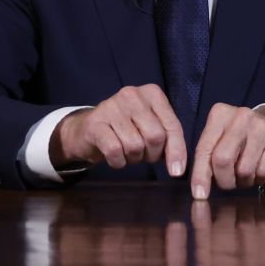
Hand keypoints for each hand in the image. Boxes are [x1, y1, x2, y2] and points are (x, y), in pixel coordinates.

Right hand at [50, 84, 186, 176]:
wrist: (86, 130)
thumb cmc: (125, 130)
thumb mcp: (150, 129)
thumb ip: (167, 140)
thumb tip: (178, 165)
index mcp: (152, 93)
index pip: (172, 125)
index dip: (177, 151)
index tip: (177, 172)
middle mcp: (132, 94)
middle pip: (155, 136)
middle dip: (152, 155)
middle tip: (144, 156)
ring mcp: (111, 106)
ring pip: (135, 146)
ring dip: (133, 159)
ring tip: (127, 152)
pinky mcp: (95, 123)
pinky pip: (115, 151)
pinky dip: (118, 162)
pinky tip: (115, 157)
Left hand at [190, 104, 264, 198]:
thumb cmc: (242, 140)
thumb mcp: (221, 140)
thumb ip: (207, 157)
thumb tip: (199, 188)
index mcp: (220, 114)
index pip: (204, 149)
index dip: (200, 175)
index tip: (198, 194)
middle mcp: (240, 116)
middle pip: (222, 160)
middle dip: (224, 180)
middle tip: (228, 183)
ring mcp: (261, 127)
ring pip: (243, 170)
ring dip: (243, 181)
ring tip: (246, 172)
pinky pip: (262, 173)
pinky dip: (259, 179)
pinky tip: (261, 169)